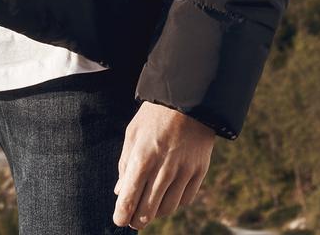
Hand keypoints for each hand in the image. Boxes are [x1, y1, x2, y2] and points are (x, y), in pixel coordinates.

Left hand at [112, 101, 214, 228]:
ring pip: (167, 208)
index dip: (122, 214)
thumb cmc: (155, 115)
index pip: (129, 198)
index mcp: (143, 156)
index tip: (119, 219)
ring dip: (155, 213)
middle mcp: (164, 167)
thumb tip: (119, 192)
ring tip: (148, 210)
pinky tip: (167, 198)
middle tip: (132, 220)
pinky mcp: (199, 171)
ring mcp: (184, 171)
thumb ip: (125, 163)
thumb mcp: (134, 132)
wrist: (189, 99)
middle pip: (147, 210)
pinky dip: (174, 204)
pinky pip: (185, 199)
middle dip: (137, 220)